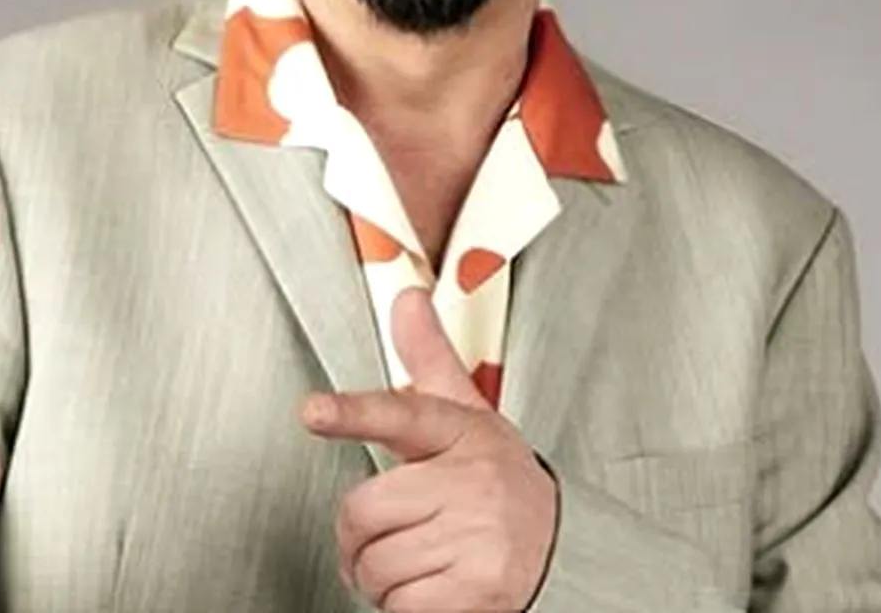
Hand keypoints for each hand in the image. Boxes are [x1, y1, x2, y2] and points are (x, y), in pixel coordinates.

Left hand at [301, 287, 556, 612]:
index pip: (402, 414)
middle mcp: (473, 484)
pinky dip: (405, 608)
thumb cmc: (501, 481)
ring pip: (376, 566)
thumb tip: (407, 298)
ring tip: (422, 560)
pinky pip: (401, 606)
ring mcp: (479, 540)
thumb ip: (430, 360)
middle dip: (361, 536)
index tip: (314, 410)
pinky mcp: (479, 594)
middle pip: (362, 512)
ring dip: (383, 577)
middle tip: (391, 532)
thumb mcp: (469, 416)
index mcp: (463, 434)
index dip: (353, 413)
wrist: (566, 551)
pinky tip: (434, 590)